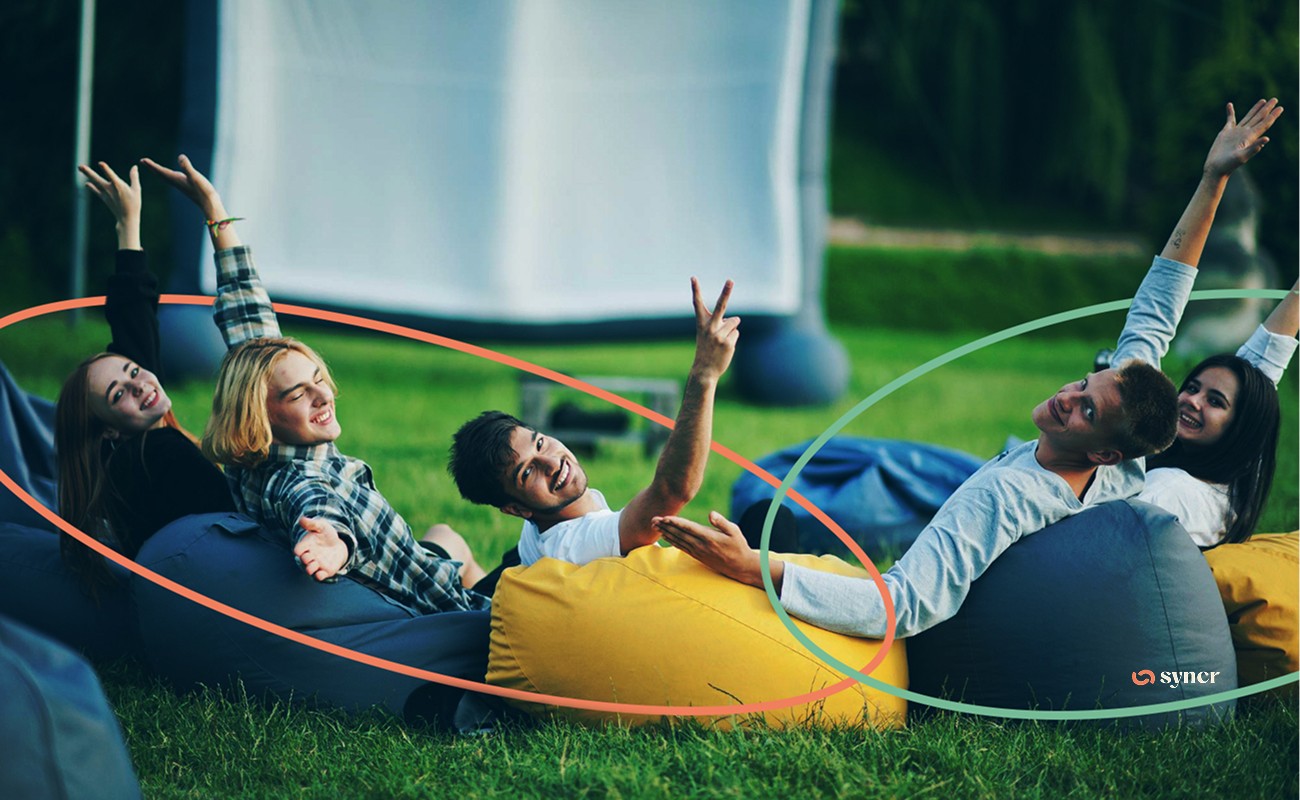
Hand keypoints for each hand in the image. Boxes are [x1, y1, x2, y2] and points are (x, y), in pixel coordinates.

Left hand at [78, 162, 141, 244]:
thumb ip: (134, 177)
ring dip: (87, 175)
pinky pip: (95, 190)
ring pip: (94, 182)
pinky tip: (86, 183)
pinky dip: (91, 186)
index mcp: (118, 185)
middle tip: (79, 166)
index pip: (111, 175)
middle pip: (97, 178)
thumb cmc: (134, 204)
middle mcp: (110, 189)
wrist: (126, 218)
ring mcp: (105, 193)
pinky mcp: (104, 198)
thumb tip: (134, 167)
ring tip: (79, 168)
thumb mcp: (136, 190)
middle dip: (88, 172)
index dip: (105, 169)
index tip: (100, 163)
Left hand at [140, 154, 226, 218]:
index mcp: (176, 179)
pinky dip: (168, 175)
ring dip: (158, 171)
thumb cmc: (203, 191)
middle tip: (143, 161)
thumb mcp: (195, 177)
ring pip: (166, 177)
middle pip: (161, 174)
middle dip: (152, 167)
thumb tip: (180, 156)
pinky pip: (173, 179)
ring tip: (153, 167)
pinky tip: (171, 174)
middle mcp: (177, 182)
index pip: (161, 171)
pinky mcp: (187, 186)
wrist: (210, 204)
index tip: (142, 160)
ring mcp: (182, 185)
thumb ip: (187, 167)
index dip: (152, 165)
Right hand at [293, 516, 348, 581]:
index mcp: (306, 545)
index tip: (302, 548)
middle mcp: (309, 556)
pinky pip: (319, 576)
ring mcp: (317, 564)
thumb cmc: (326, 534)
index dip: (298, 550)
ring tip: (316, 563)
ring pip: (309, 570)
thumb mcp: (321, 526)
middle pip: (303, 560)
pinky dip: (319, 576)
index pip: (297, 550)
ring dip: (310, 569)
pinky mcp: (325, 570)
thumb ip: (312, 524)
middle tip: (311, 555)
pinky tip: (322, 573)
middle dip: (306, 559)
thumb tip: (301, 519)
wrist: (338, 544)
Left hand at [654, 511, 775, 589]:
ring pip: (678, 541)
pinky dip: (672, 541)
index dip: (675, 522)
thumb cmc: (739, 546)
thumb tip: (711, 514)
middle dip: (665, 526)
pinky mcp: (697, 556)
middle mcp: (701, 545)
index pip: (688, 528)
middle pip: (679, 534)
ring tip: (655, 526)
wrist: (740, 567)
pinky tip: (665, 536)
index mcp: (709, 537)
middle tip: (652, 519)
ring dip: (666, 533)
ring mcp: (698, 552)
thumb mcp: (735, 531)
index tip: (664, 517)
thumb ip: (722, 522)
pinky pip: (681, 547)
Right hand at [690, 277, 740, 381]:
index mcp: (702, 323)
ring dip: (731, 329)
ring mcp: (719, 335)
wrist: (704, 370)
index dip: (696, 289)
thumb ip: (719, 324)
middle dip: (726, 291)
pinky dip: (733, 339)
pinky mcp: (728, 343)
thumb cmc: (706, 349)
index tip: (693, 277)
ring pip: (734, 322)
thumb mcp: (707, 335)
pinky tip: (725, 347)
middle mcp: (710, 327)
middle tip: (730, 280)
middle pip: (721, 306)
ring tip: (721, 341)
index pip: (698, 304)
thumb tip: (735, 320)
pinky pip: (736, 333)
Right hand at [1203, 98, 1282, 177]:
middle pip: (1259, 118)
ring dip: (1255, 109)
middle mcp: (1245, 133)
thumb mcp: (1242, 157)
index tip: (1280, 108)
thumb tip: (1266, 139)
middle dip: (1267, 109)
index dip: (1273, 116)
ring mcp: (1236, 132)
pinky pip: (1230, 120)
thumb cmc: (1229, 165)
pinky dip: (1230, 112)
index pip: (1265, 124)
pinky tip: (1229, 105)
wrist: (1216, 168)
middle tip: (1275, 99)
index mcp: (1251, 137)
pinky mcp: (1225, 133)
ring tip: (1263, 100)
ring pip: (1248, 117)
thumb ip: (1253, 148)